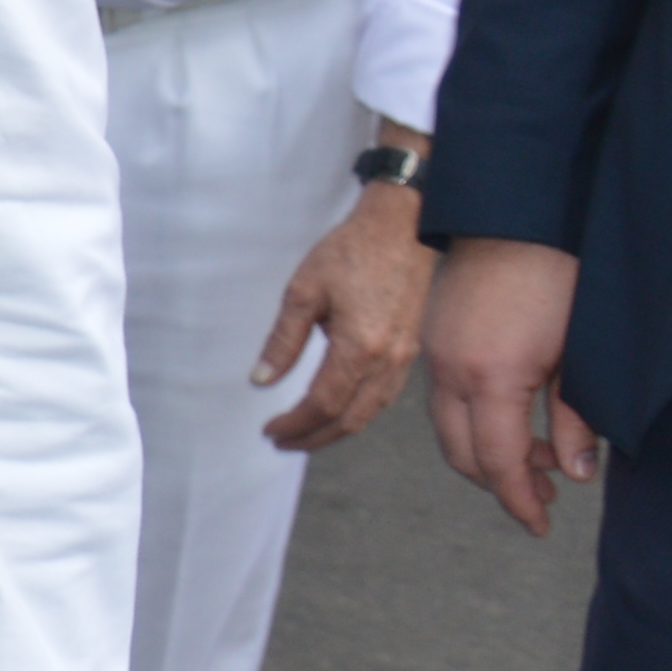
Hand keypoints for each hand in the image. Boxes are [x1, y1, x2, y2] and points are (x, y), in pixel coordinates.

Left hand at [258, 179, 433, 449]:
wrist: (403, 228)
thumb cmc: (351, 253)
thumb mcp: (304, 290)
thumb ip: (283, 341)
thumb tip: (260, 380)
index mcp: (358, 348)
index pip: (322, 404)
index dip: (295, 424)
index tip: (270, 431)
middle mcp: (387, 361)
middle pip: (349, 419)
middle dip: (314, 437)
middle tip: (282, 442)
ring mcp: (404, 359)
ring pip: (370, 413)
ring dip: (336, 430)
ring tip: (305, 434)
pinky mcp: (410, 351)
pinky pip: (384, 397)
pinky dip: (359, 413)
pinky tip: (339, 412)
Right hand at [428, 236, 603, 538]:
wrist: (513, 215)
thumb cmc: (556, 277)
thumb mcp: (578, 357)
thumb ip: (575, 421)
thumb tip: (574, 473)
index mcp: (489, 378)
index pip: (497, 463)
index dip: (519, 502)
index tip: (541, 525)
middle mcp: (450, 372)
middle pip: (463, 454)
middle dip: (501, 483)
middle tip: (543, 497)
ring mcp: (436, 355)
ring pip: (449, 429)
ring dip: (486, 453)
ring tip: (535, 458)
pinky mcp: (435, 339)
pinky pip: (444, 401)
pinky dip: (472, 424)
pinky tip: (511, 418)